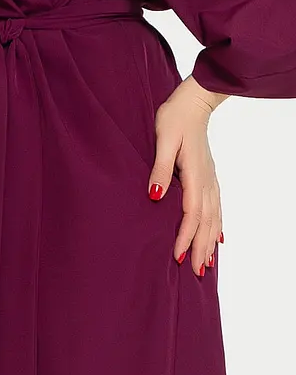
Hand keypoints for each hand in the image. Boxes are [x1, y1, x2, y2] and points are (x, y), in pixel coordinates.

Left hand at [147, 75, 226, 274]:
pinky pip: (217, 206)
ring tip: (206, 264)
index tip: (177, 257)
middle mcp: (206, 180)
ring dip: (210, 241)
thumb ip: (159, 169)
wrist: (193, 101)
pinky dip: (218, 225)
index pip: (190, 214)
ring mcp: (210, 178)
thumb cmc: (174, 118)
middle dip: (200, 248)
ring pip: (214, 217)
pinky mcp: (210, 175)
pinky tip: (219, 237)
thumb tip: (155, 196)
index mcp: (194, 174)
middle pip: (206, 221)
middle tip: (196, 272)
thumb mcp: (162, 141)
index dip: (184, 237)